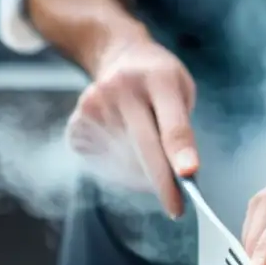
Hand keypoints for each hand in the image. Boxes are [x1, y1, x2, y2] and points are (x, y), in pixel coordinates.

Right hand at [66, 32, 198, 217]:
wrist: (117, 57)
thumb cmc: (158, 81)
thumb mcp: (180, 90)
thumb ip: (179, 129)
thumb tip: (174, 176)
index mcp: (159, 77)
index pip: (171, 122)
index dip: (180, 152)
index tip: (188, 175)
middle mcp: (123, 88)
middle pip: (145, 147)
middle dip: (162, 183)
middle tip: (176, 207)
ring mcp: (95, 104)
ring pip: (123, 161)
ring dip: (139, 175)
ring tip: (147, 162)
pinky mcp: (77, 122)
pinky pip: (101, 163)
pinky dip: (117, 170)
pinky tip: (123, 151)